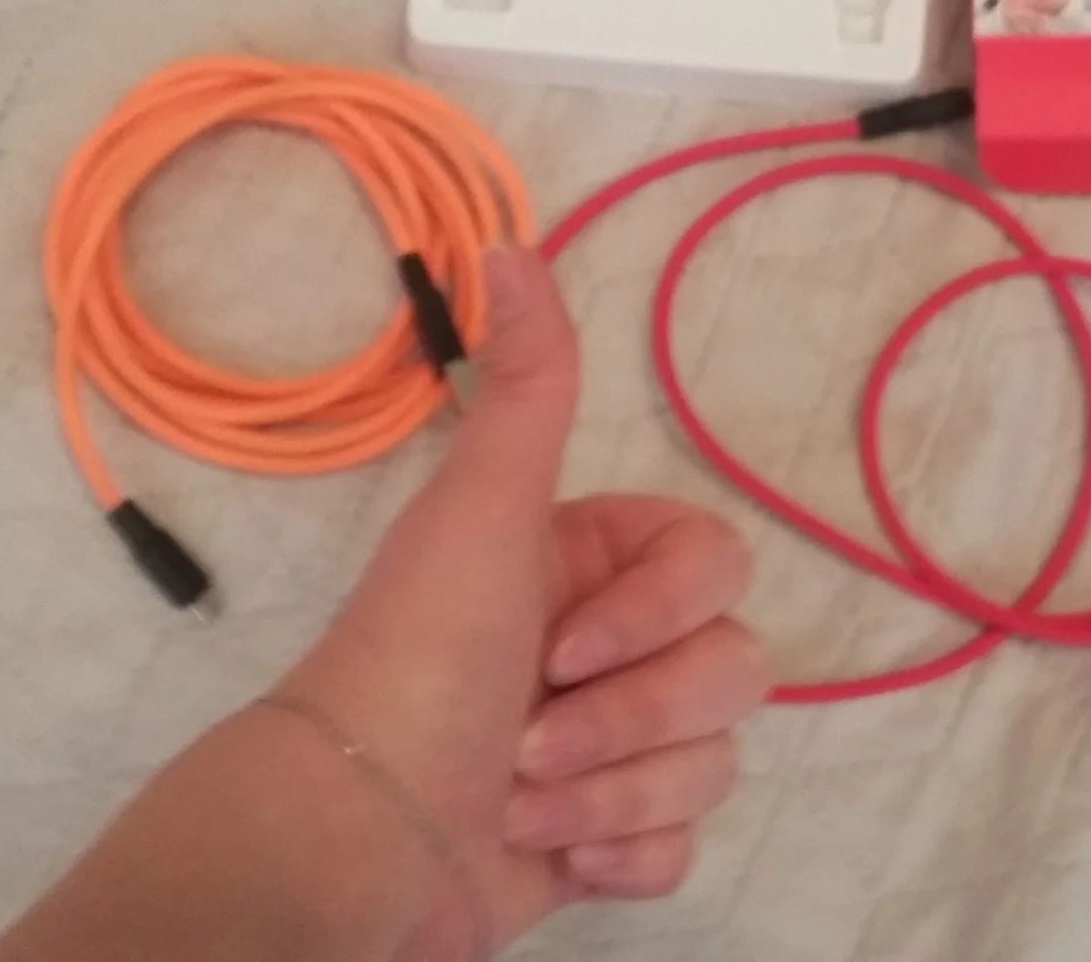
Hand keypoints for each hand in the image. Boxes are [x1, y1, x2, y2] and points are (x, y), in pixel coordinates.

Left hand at [274, 248, 771, 955]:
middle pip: (731, 671)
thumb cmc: (417, 664)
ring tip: (520, 799)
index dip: (660, 615)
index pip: (718, 569)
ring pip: (710, 762)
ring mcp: (614, 747)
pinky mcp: (608, 837)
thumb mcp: (480, 512)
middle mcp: (609, 648)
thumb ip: (527, 385)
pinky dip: (618, 853)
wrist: (359, 843)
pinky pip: (680, 844)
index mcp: (589, 566)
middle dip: (632, 720)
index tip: (564, 647)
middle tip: (530, 738)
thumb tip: (510, 238)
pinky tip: (552, 850)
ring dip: (609, 792)